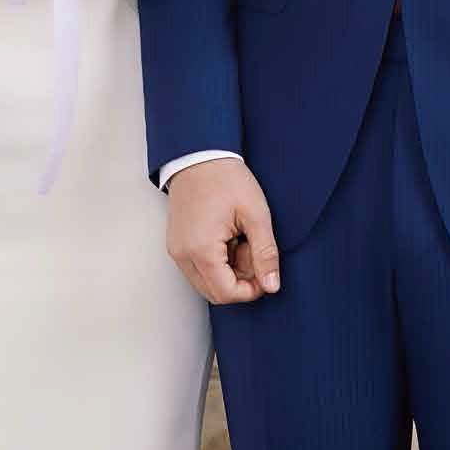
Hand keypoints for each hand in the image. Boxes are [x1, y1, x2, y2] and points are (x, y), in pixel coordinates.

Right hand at [165, 159, 280, 305]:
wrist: (200, 155)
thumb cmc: (226, 179)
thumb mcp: (255, 214)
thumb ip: (265, 254)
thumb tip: (272, 285)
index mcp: (201, 250)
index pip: (226, 294)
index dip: (251, 290)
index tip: (264, 271)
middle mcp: (182, 255)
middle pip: (214, 292)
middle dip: (240, 280)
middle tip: (252, 249)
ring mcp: (177, 251)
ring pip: (206, 282)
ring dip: (228, 271)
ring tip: (239, 240)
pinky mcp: (177, 244)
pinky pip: (198, 268)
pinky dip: (216, 262)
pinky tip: (227, 238)